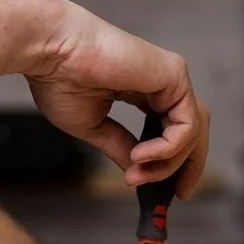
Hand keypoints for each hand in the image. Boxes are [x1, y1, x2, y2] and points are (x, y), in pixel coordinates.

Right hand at [23, 0, 209, 198]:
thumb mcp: (92, 126)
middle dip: (187, 165)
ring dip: (169, 162)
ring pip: (192, 130)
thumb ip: (119, 145)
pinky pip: (187, 123)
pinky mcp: (174, 75)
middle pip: (192, 129)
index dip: (171, 159)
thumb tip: (136, 170)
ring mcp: (170, 77)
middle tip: (177, 195)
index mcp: (141, 90)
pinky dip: (168, 147)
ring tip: (137, 173)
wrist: (51, 49)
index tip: (165, 189)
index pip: (171, 128)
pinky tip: (140, 155)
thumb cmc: (58, 78)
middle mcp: (161, 82)